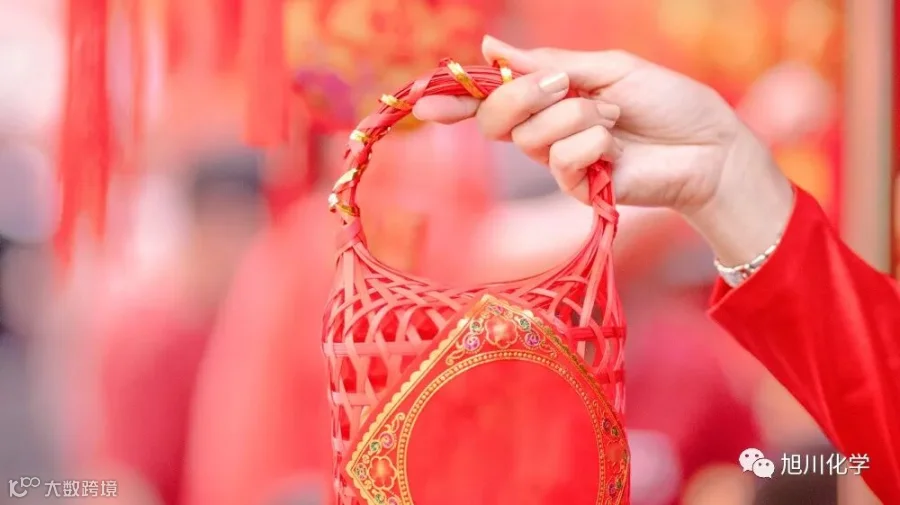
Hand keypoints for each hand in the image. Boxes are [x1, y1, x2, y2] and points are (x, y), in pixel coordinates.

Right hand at [414, 36, 794, 264]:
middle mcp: (547, 131)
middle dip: (521, 96)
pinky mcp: (578, 189)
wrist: (709, 145)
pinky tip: (615, 142)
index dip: (457, 99)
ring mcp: (560, 162)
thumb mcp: (608, 68)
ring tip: (613, 113)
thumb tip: (493, 48)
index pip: (492, 100)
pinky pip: (560, 160)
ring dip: (575, 114)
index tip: (426, 100)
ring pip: (529, 137)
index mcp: (550, 98)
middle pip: (495, 119)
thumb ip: (550, 64)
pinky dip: (590, 141)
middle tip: (563, 84)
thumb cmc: (668, 102)